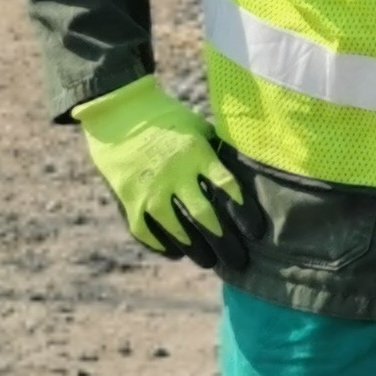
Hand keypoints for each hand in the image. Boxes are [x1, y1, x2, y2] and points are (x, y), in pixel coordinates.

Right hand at [73, 76, 249, 266]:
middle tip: (240, 261)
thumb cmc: (167, 119)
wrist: (119, 113)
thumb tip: (250, 171)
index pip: (228, 187)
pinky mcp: (129, 200)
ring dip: (197, 250)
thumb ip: (218, 152)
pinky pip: (148, 233)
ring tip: (211, 262)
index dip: (245, 213)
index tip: (256, 232)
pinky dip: (163, 246)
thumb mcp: (198, 128)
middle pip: (206, 217)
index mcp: (197, 153)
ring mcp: (150, 190)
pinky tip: (177, 253)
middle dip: (226, 243)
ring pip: (178, 231)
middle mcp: (174, 174)